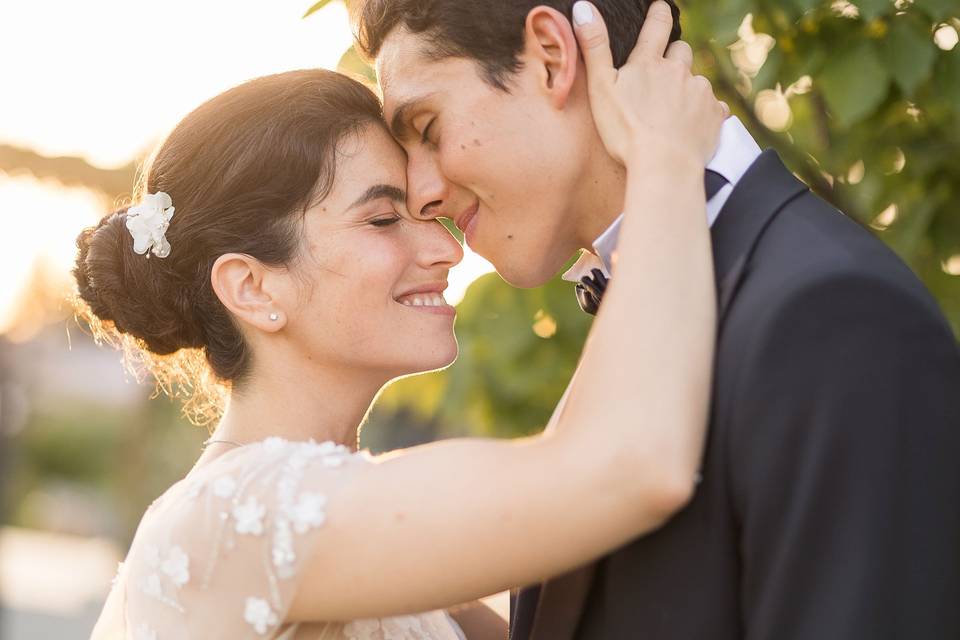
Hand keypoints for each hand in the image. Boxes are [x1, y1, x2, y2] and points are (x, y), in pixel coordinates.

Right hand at [572, 1, 727, 168]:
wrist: (664, 165)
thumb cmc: (626, 130)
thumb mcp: (600, 88)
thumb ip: (594, 47)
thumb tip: (583, 7)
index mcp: (649, 63)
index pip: (657, 25)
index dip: (659, 14)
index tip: (660, 8)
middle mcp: (678, 71)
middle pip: (681, 50)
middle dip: (674, 56)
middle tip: (662, 73)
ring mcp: (700, 91)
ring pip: (696, 79)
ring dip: (687, 87)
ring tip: (673, 110)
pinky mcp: (714, 114)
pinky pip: (713, 106)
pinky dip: (704, 112)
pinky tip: (691, 126)